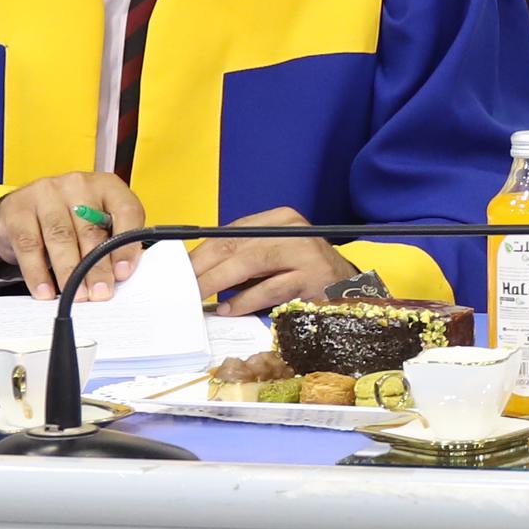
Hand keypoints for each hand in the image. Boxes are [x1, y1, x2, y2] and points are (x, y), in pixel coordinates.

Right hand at [0, 172, 146, 299]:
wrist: (22, 209)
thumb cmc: (70, 218)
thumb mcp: (98, 222)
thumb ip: (112, 242)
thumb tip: (120, 275)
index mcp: (107, 186)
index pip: (126, 211)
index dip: (126, 245)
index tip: (123, 273)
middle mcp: (78, 184)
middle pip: (91, 230)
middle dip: (96, 267)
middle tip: (100, 293)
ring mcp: (46, 193)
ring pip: (61, 238)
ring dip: (69, 272)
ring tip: (75, 295)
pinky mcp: (18, 210)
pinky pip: (29, 246)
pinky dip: (38, 272)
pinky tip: (45, 290)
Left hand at [189, 207, 353, 314]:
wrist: (350, 290)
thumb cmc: (303, 275)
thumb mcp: (273, 258)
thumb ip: (243, 258)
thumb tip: (197, 272)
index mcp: (279, 220)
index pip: (229, 233)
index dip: (200, 253)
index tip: (178, 272)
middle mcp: (293, 230)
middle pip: (234, 245)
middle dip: (202, 269)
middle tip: (180, 289)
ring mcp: (306, 252)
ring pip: (249, 264)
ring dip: (217, 283)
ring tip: (197, 299)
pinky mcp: (314, 277)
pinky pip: (270, 288)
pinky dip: (245, 300)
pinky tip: (229, 308)